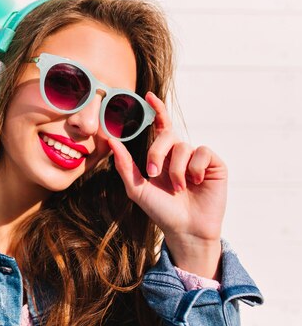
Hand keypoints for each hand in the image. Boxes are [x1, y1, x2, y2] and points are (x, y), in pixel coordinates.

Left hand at [107, 92, 226, 278]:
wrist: (185, 230)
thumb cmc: (161, 211)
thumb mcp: (137, 188)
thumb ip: (124, 164)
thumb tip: (110, 140)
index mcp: (162, 156)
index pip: (160, 127)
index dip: (156, 110)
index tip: (147, 96)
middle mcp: (180, 153)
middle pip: (167, 135)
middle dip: (156, 152)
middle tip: (153, 172)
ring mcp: (197, 158)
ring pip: (183, 146)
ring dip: (176, 169)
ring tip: (178, 187)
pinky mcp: (214, 164)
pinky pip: (202, 152)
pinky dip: (194, 168)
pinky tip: (195, 182)